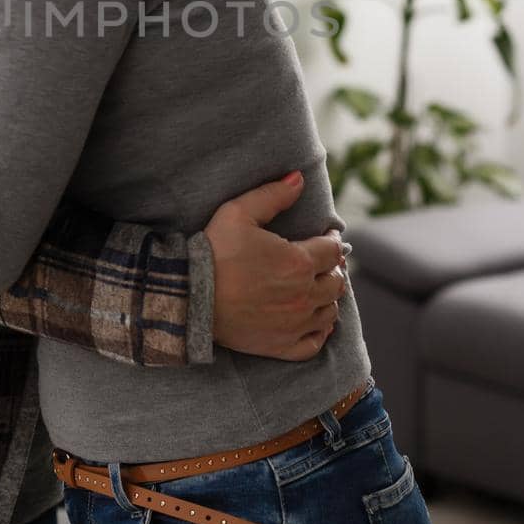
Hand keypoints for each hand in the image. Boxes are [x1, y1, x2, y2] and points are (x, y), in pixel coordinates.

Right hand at [205, 171, 348, 360]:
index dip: (330, 241)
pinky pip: (315, 342)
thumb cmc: (213, 252)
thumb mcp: (238, 213)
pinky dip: (320, 331)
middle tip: (320, 263)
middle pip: (336, 282)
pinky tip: (315, 320)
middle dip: (331, 269)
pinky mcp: (282, 345)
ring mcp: (295, 324)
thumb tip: (298, 178)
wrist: (188, 297)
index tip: (324, 239)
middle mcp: (304, 295)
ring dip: (327, 297)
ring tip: (316, 288)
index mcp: (298, 262)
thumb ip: (272, 195)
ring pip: (330, 311)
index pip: (332, 251)